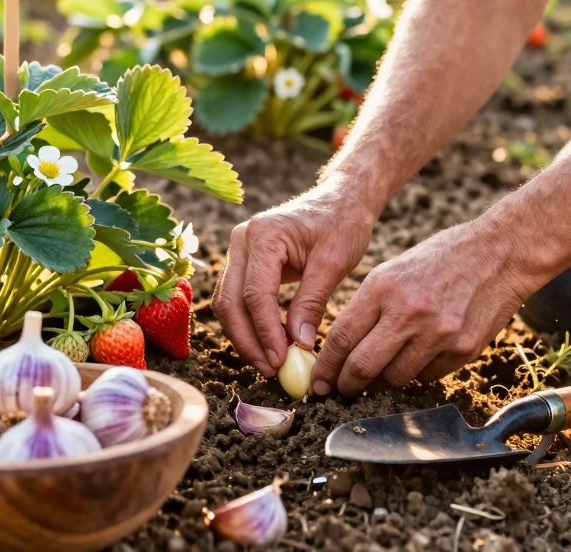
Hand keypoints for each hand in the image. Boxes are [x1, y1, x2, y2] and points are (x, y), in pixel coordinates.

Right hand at [213, 177, 375, 376]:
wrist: (341, 200)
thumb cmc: (342, 224)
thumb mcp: (334, 262)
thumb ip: (313, 302)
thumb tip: (299, 344)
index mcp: (263, 234)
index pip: (254, 294)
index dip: (265, 332)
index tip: (282, 361)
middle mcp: (242, 239)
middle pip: (230, 301)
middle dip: (248, 341)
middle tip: (271, 370)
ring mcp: (239, 250)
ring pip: (227, 303)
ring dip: (245, 337)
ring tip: (270, 364)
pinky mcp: (244, 262)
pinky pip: (237, 299)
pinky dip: (250, 324)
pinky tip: (270, 345)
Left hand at [311, 218, 535, 395]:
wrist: (499, 253)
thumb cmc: (440, 259)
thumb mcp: (393, 271)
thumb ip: (367, 308)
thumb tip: (342, 350)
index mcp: (383, 288)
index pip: (342, 338)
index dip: (325, 367)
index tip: (318, 382)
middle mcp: (409, 313)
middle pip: (363, 367)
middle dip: (346, 385)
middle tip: (341, 391)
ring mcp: (438, 334)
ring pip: (395, 379)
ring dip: (382, 382)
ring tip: (380, 373)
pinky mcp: (463, 350)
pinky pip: (427, 376)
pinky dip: (417, 373)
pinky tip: (418, 357)